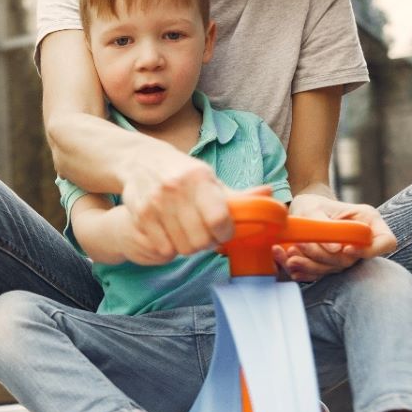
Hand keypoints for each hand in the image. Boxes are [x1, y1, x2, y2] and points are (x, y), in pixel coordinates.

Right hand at [117, 151, 236, 262]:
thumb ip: (238, 194)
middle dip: (208, 243)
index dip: (226, 233)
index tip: (224, 231)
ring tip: (189, 234)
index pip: (218, 219)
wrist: (142, 162)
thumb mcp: (210, 179)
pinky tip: (172, 234)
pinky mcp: (141, 216)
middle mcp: (176, 189)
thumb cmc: (184, 174)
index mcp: (199, 178)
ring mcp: (156, 203)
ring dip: (190, 246)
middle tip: (206, 235)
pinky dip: (171, 247)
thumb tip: (269, 194)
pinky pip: (164, 249)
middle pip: (200, 240)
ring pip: (183, 248)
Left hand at [273, 193, 396, 281]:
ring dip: (311, 266)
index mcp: (369, 222)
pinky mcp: (332, 264)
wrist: (304, 210)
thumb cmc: (313, 204)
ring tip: (290, 258)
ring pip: (336, 269)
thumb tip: (337, 250)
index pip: (386, 242)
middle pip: (353, 259)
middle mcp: (361, 241)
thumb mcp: (314, 208)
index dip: (370, 250)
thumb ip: (327, 228)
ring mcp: (348, 255)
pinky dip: (306, 272)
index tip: (346, 249)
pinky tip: (292, 268)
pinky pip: (322, 274)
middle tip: (299, 247)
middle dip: (324, 257)